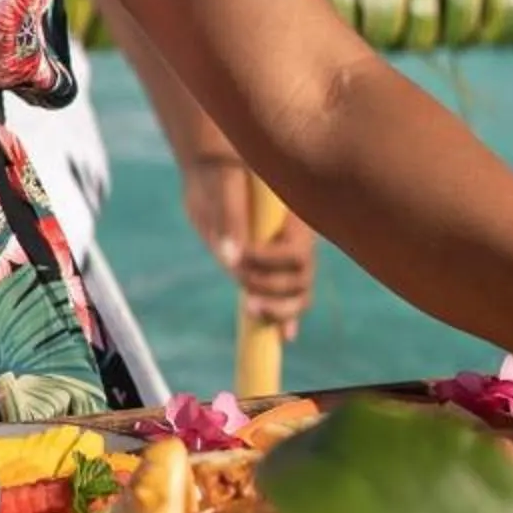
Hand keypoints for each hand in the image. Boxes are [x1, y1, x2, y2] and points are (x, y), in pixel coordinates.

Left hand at [181, 159, 320, 335]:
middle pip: (301, 280)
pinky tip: (282, 337)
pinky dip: (284, 319)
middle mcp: (293, 241)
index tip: (239, 255)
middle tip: (240, 284)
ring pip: (298, 295)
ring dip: (278, 310)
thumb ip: (230, 219)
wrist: (211, 177)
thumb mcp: (224, 187)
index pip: (298, 253)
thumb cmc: (220, 175)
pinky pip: (286, 299)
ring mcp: (282, 259)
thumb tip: (230, 257)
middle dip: (271, 288)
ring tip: (250, 310)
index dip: (270, 262)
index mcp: (292, 219)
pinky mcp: (266, 271)